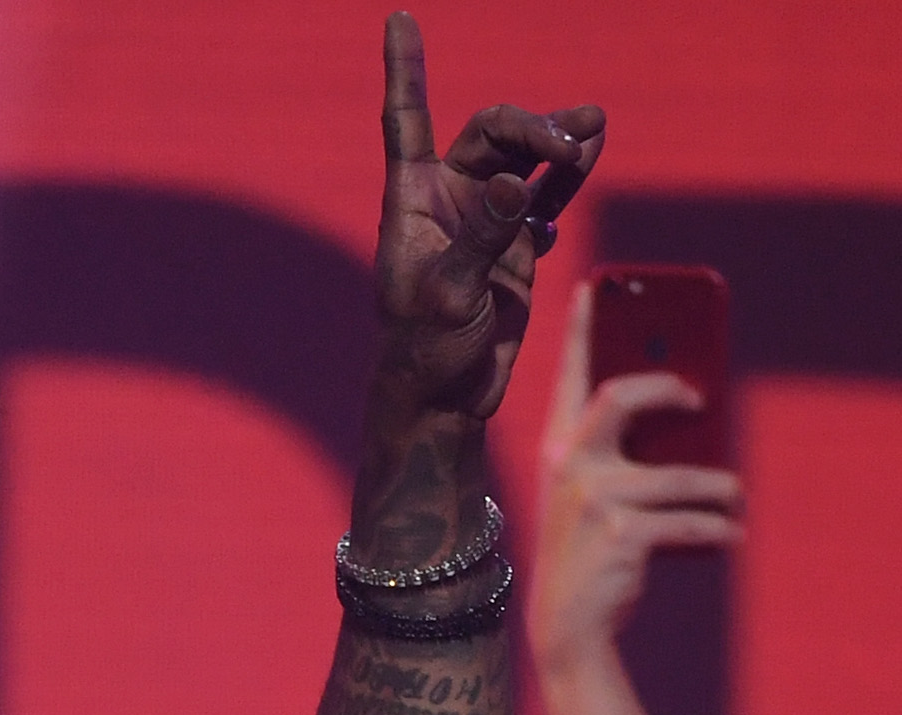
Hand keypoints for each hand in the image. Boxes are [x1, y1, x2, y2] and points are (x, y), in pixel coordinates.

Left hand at [372, 14, 602, 422]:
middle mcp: (448, 202)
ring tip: (594, 125)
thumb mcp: (451, 295)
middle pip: (493, 133)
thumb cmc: (427, 350)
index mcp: (413, 203)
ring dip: (561, 141)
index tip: (398, 19)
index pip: (406, 120)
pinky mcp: (516, 249)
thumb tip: (515, 187)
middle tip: (574, 141)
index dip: (405, 69)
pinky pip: (547, 196)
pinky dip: (567, 178)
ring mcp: (486, 222)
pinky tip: (584, 162)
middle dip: (533, 128)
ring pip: (526, 160)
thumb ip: (484, 237)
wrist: (447, 399)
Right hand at [531, 281, 744, 676]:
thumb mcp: (592, 496)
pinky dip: (720, 529)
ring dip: (720, 489)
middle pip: (620, 396)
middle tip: (701, 397)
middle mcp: (571, 466)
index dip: (578, 330)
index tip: (591, 288)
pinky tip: (734, 535)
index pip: (569, 379)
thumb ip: (619, 454)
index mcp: (559, 452)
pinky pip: (690, 520)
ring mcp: (595, 499)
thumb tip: (689, 415)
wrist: (567, 628)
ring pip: (680, 474)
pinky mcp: (623, 533)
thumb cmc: (587, 554)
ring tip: (736, 498)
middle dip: (669, 387)